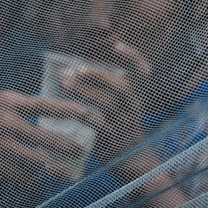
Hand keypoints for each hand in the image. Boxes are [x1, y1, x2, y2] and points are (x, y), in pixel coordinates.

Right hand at [0, 90, 104, 180]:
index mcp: (8, 101)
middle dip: (68, 146)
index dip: (71, 110)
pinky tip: (40, 187)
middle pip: (46, 136)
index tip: (90, 114)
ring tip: (70, 176)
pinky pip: (17, 175)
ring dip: (55, 169)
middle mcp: (6, 121)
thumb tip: (40, 111)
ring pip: (35, 160)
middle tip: (83, 152)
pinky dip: (30, 182)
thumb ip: (15, 106)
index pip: (47, 105)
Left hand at [56, 40, 151, 165]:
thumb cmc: (121, 130)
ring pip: (106, 104)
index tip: (116, 44)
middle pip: (122, 87)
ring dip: (84, 91)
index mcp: (136, 96)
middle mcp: (134, 108)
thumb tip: (78, 70)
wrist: (132, 162)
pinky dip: (83, 115)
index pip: (142, 72)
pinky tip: (69, 108)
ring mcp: (124, 124)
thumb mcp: (122, 109)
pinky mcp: (112, 140)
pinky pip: (98, 125)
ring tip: (65, 83)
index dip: (132, 56)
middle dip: (99, 75)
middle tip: (78, 68)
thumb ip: (108, 91)